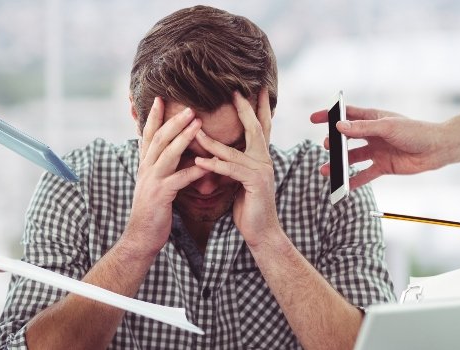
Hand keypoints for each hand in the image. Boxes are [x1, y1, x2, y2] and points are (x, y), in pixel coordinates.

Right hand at [124, 97, 208, 254]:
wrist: (141, 236)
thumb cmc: (152, 210)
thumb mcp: (154, 184)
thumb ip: (161, 167)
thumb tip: (170, 152)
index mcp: (145, 165)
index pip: (149, 135)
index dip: (154, 116)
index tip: (161, 98)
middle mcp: (146, 169)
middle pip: (159, 138)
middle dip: (173, 120)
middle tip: (189, 106)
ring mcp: (152, 181)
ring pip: (168, 154)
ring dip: (183, 137)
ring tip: (198, 124)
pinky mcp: (160, 195)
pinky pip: (179, 179)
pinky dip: (194, 171)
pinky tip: (207, 164)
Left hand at [194, 89, 280, 247]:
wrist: (261, 232)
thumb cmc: (248, 206)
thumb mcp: (240, 180)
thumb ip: (234, 163)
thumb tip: (219, 151)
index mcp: (261, 157)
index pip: (260, 127)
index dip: (258, 107)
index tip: (255, 88)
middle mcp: (264, 160)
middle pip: (255, 128)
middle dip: (245, 109)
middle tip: (235, 91)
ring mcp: (262, 171)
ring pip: (234, 151)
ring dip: (212, 141)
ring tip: (195, 130)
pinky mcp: (255, 184)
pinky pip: (231, 170)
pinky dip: (214, 165)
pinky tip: (199, 162)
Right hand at [310, 106, 444, 190]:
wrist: (436, 150)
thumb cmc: (415, 132)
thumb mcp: (387, 127)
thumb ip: (362, 128)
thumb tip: (339, 127)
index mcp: (373, 119)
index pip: (347, 115)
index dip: (330, 116)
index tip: (314, 119)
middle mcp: (372, 134)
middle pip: (347, 138)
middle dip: (334, 143)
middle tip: (327, 146)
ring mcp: (377, 151)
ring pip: (352, 158)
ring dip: (339, 164)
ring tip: (326, 170)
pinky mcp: (383, 166)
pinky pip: (364, 174)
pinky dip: (354, 181)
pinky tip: (343, 186)